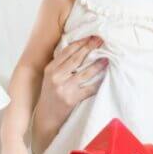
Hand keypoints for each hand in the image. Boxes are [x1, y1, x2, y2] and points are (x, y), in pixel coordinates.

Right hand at [32, 36, 107, 153]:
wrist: (45, 117)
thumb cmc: (50, 95)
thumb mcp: (50, 77)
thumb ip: (60, 65)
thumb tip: (77, 50)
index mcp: (50, 69)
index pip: (67, 52)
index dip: (80, 43)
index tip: (90, 36)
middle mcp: (56, 77)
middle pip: (76, 59)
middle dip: (90, 48)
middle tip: (100, 40)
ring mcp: (64, 88)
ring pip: (84, 73)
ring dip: (97, 64)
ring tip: (107, 57)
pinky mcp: (71, 100)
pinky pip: (89, 90)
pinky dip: (98, 84)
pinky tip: (105, 78)